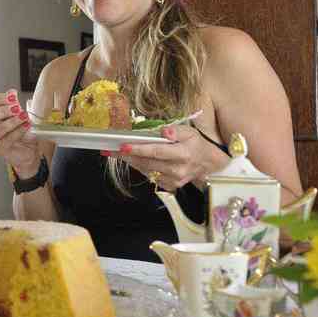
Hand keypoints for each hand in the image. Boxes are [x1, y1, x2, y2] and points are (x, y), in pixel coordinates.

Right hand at [0, 89, 39, 173]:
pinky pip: (5, 141)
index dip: (0, 98)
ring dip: (11, 122)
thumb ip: (15, 104)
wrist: (30, 149)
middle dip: (2, 110)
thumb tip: (12, 93)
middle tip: (17, 108)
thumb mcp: (20, 114)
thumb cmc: (22, 130)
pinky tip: (25, 126)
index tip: (14, 96)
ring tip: (24, 117)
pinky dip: (17, 132)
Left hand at [106, 125, 227, 190]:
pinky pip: (150, 176)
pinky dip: (140, 167)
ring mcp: (173, 180)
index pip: (157, 152)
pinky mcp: (170, 186)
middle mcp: (178, 169)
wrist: (207, 163)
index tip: (123, 146)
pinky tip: (132, 160)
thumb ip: (176, 130)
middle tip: (110, 149)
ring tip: (115, 153)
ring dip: (130, 161)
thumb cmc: (195, 144)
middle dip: (127, 156)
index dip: (139, 149)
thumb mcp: (189, 132)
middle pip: (147, 162)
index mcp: (183, 154)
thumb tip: (164, 132)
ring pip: (146, 170)